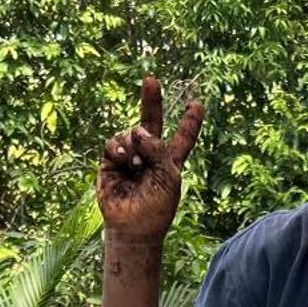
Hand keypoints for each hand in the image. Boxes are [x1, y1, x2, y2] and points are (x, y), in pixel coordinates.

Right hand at [97, 75, 203, 240]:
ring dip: (134, 144)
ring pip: (130, 132)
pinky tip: (123, 159)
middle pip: (151, 122)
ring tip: (136, 164)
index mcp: (170, 160)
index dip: (189, 122)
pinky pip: (113, 143)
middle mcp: (150, 155)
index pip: (182, 137)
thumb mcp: (168, 176)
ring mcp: (129, 157)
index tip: (196, 104)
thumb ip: (158, 149)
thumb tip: (138, 129)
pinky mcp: (110, 162)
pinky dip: (119, 147)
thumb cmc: (157, 207)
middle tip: (151, 80)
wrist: (133, 226)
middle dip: (151, 101)